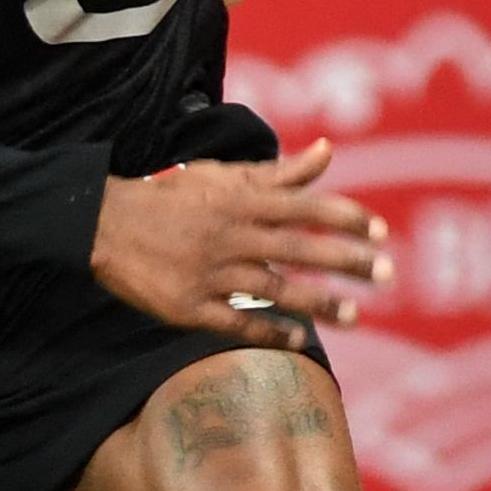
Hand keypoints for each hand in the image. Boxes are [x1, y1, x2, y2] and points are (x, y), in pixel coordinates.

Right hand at [89, 141, 392, 346]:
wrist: (104, 225)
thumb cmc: (173, 197)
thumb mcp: (223, 176)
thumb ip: (279, 172)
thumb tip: (328, 151)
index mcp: (238, 201)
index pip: (303, 206)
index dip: (344, 218)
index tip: (380, 231)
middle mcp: (229, 236)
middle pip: (298, 248)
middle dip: (345, 261)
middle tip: (387, 274)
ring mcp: (209, 273)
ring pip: (274, 289)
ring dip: (318, 303)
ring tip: (355, 316)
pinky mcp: (188, 306)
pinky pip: (237, 323)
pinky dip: (270, 331)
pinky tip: (300, 339)